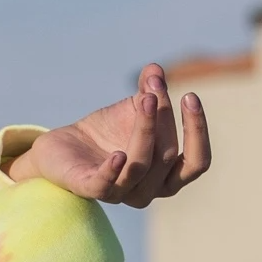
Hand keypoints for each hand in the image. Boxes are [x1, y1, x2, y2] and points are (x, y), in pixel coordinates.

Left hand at [5, 63, 210, 205]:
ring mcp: (121, 193)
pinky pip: (106, 184)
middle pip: (166, 155)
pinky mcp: (91, 190)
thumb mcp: (131, 110)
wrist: (64, 146)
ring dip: (145, 131)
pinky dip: (113, 170)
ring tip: (145, 100)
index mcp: (167, 176)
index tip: (190, 96)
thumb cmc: (106, 132)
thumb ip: (148, 93)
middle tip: (154, 85)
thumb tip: (156, 68)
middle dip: (163, 118)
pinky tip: (118, 153)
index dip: (197, 131)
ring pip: (140, 167)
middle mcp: (149, 191)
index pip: (196, 161)